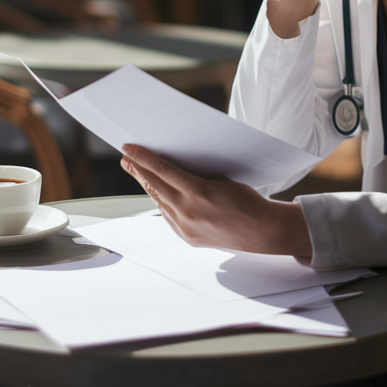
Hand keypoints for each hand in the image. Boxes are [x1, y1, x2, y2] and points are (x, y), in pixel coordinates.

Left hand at [120, 144, 312, 257]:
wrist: (261, 231)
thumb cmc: (246, 200)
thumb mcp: (221, 180)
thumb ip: (195, 176)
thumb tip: (172, 167)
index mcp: (198, 192)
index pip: (162, 170)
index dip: (142, 157)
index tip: (128, 148)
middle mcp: (188, 211)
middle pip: (155, 185)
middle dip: (138, 170)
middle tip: (125, 158)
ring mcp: (185, 227)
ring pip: (159, 201)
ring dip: (148, 185)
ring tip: (138, 172)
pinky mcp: (186, 238)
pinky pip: (168, 215)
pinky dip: (163, 202)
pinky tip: (158, 192)